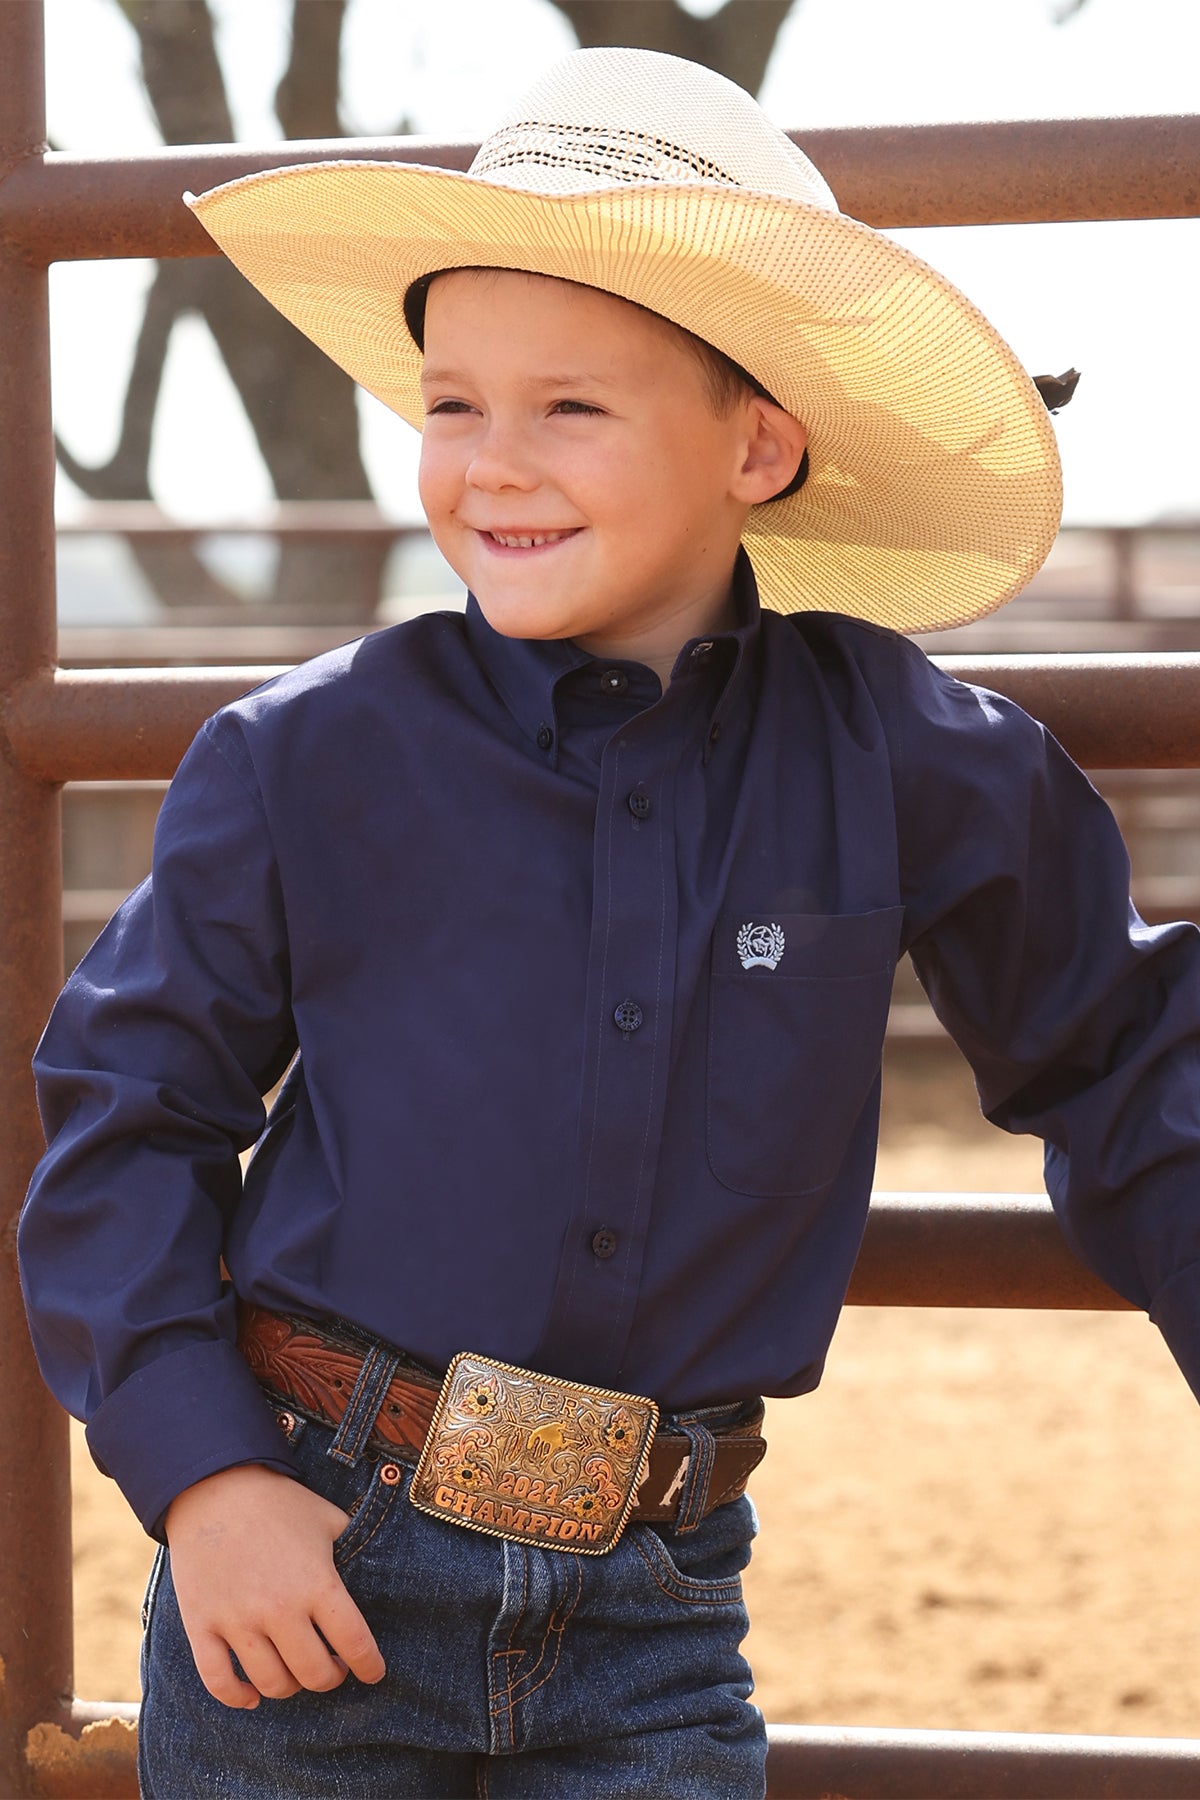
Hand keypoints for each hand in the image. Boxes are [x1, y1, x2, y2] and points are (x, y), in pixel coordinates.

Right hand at [164, 1462, 386, 1708]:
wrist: (213, 1485)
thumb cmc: (277, 1503)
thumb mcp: (327, 1519)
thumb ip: (353, 1550)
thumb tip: (377, 1572)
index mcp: (317, 1583)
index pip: (355, 1644)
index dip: (370, 1666)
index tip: (373, 1673)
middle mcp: (279, 1608)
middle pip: (314, 1674)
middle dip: (331, 1677)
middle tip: (333, 1666)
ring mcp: (237, 1621)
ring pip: (273, 1684)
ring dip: (291, 1687)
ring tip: (297, 1672)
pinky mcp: (202, 1626)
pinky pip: (219, 1683)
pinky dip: (239, 1697)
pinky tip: (253, 1694)